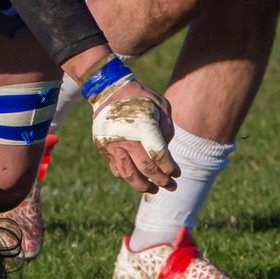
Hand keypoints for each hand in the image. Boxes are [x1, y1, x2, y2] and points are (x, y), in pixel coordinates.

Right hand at [88, 76, 179, 193]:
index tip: (177, 173)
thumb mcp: (161, 105)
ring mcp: (113, 145)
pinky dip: (126, 177)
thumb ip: (167, 128)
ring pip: (128, 174)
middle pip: (146, 168)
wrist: (108, 89)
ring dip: (142, 186)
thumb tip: (166, 148)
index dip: (170, 168)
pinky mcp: (103, 148)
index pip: (160, 156)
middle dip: (161, 180)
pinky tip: (136, 178)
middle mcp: (127, 140)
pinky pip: (115, 169)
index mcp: (144, 128)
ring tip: (152, 189)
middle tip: (171, 186)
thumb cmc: (140, 96)